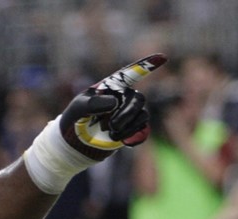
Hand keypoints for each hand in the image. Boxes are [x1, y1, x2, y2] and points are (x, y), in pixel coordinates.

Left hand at [23, 53, 166, 193]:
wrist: (74, 143)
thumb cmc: (74, 120)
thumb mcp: (78, 109)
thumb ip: (93, 103)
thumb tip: (114, 102)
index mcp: (111, 88)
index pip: (130, 74)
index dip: (146, 65)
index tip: (162, 57)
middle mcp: (123, 98)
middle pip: (138, 99)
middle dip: (126, 114)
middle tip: (111, 126)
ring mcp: (129, 114)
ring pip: (142, 115)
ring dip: (127, 126)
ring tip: (111, 133)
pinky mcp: (131, 130)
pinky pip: (143, 131)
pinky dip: (135, 137)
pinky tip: (124, 142)